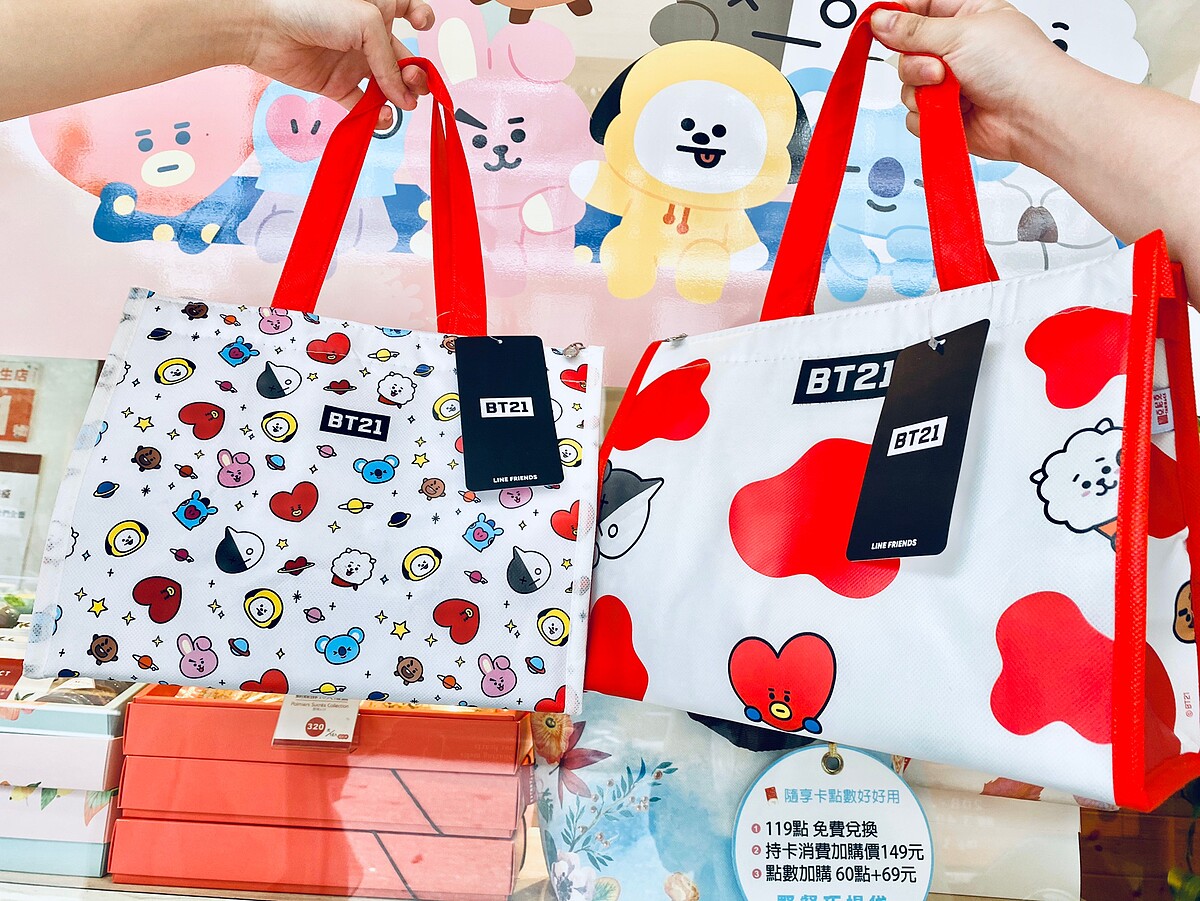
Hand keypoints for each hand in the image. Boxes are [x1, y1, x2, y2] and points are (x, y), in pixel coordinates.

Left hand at [243, 0, 433, 127]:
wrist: (267, 28)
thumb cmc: (313, 9)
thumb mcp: (366, 23)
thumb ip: (389, 58)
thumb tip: (402, 93)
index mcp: (376, 9)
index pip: (407, 9)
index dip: (420, 17)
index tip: (421, 26)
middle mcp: (366, 36)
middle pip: (402, 58)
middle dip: (415, 72)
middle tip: (413, 82)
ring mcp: (352, 62)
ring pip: (387, 86)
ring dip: (400, 97)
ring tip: (403, 103)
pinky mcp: (337, 85)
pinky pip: (363, 105)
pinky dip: (376, 116)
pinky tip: (382, 116)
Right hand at [871, 0, 1084, 162]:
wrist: (1032, 116)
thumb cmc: (1018, 66)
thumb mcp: (959, 33)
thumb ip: (913, 30)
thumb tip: (881, 19)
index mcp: (967, 17)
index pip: (921, 8)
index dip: (899, 17)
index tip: (882, 24)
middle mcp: (958, 50)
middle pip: (908, 52)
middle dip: (916, 63)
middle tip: (937, 67)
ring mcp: (952, 84)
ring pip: (909, 87)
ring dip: (923, 91)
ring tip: (951, 91)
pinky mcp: (946, 115)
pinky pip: (915, 116)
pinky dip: (929, 116)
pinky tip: (953, 111)